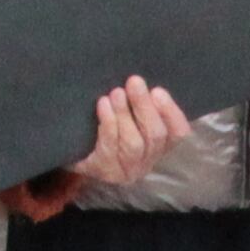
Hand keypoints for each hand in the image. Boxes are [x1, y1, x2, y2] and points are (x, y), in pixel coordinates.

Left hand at [69, 75, 191, 190]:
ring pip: (134, 143)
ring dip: (125, 115)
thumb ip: (140, 102)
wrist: (71, 149)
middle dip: (145, 107)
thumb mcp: (128, 114)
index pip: (178, 132)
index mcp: (159, 146)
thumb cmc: (105, 126)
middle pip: (155, 136)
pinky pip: (110, 147)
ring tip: (116, 93)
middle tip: (134, 82)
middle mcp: (147, 162)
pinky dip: (108, 123)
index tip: (158, 91)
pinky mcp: (104, 171)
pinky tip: (103, 105)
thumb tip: (141, 79)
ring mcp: (126, 171)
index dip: (171, 112)